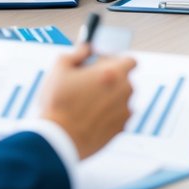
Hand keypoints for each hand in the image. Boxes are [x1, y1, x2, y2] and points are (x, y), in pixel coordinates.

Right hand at [41, 44, 135, 159]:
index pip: (130, 60)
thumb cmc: (58, 103)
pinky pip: (117, 117)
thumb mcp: (60, 67)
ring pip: (120, 99)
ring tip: (85, 105)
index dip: (115, 60)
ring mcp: (124, 112)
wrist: (58, 139)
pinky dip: (108, 116)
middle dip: (110, 80)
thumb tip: (87, 49)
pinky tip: (89, 118)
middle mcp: (124, 91)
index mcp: (113, 73)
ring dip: (109, 98)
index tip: (101, 65)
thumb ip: (78, 52)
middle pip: (125, 80)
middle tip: (88, 85)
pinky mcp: (120, 129)